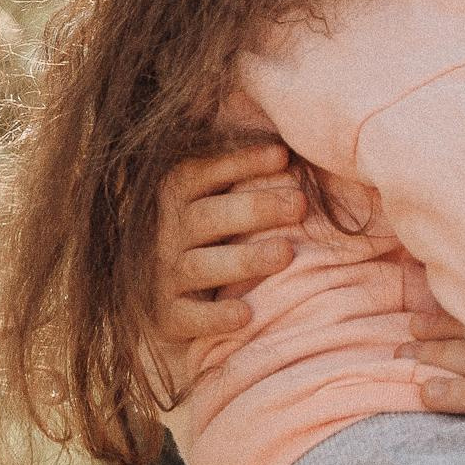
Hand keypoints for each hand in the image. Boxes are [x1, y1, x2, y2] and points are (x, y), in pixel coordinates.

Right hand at [155, 142, 305, 337]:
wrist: (166, 302)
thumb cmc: (210, 239)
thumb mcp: (216, 202)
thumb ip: (241, 177)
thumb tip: (289, 148)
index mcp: (176, 197)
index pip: (202, 172)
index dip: (240, 162)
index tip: (282, 155)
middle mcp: (166, 233)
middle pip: (207, 217)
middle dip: (255, 208)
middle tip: (299, 204)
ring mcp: (164, 275)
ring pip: (200, 266)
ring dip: (244, 260)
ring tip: (285, 253)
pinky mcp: (166, 317)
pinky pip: (188, 317)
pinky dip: (215, 316)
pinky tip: (246, 314)